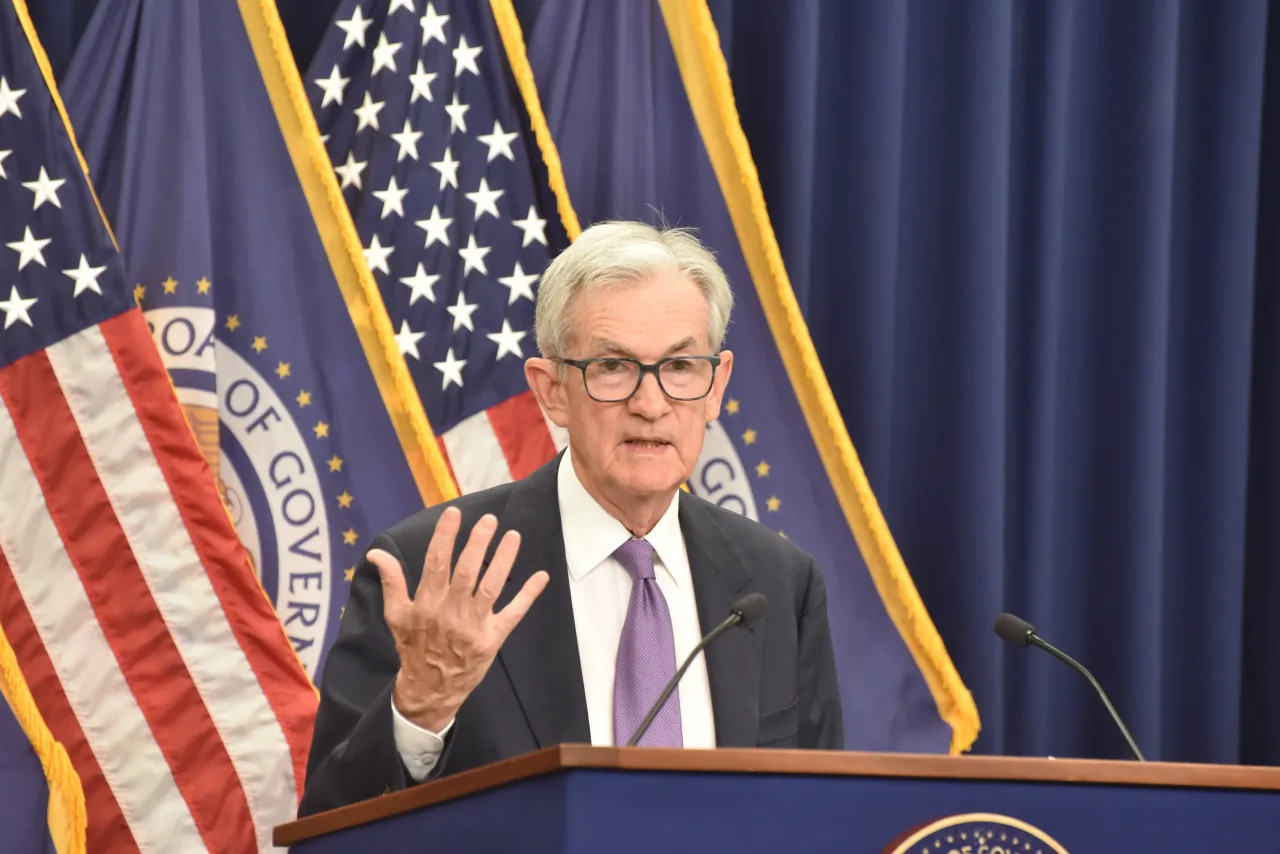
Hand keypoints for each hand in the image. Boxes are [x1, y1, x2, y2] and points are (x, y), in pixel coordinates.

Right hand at [368, 507, 548, 732]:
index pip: (436, 563)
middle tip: (489, 520)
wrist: (429, 690)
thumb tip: (376, 553)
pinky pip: (513, 614)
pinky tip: (541, 576)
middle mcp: (451, 613)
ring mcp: (474, 626)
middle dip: (478, 543)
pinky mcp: (493, 638)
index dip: (445, 537)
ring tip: (513, 536)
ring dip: (503, 560)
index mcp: (426, 604)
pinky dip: (528, 595)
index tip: (455, 513)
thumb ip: (391, 582)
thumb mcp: (396, 615)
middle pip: (467, 572)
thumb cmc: (413, 646)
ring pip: (491, 587)